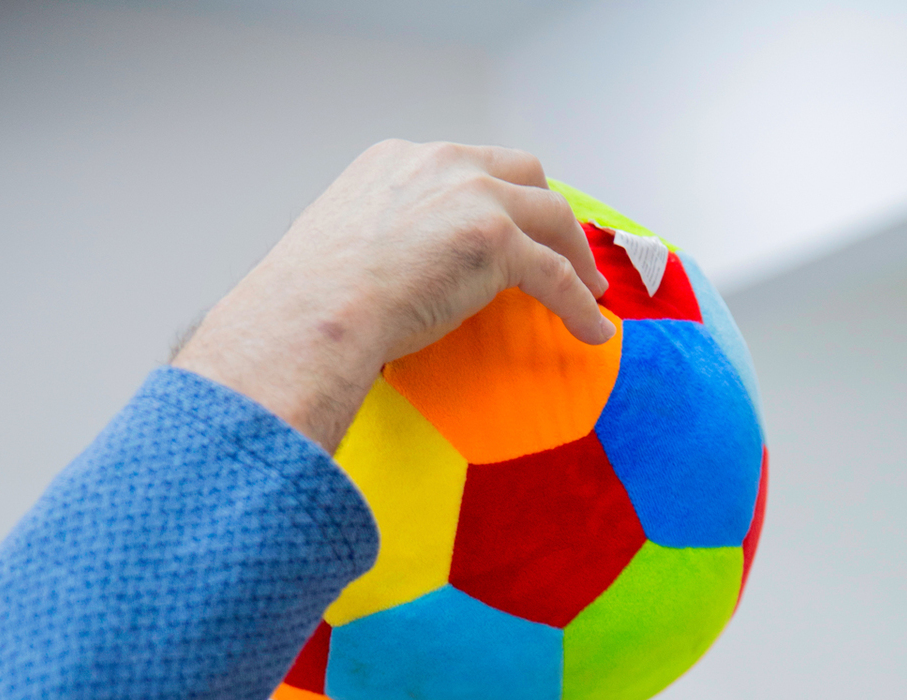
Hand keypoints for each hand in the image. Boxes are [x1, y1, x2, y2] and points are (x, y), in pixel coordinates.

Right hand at [175, 139, 611, 453]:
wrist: (316, 314)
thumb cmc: (315, 300)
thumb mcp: (346, 244)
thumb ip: (384, 241)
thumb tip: (396, 279)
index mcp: (398, 161)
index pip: (469, 167)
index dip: (499, 198)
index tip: (513, 227)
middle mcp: (441, 165)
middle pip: (522, 175)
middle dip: (548, 213)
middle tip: (563, 249)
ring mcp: (473, 198)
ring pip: (551, 216)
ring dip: (576, 255)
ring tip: (589, 290)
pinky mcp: (497, 242)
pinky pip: (556, 275)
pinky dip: (580, 303)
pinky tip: (592, 330)